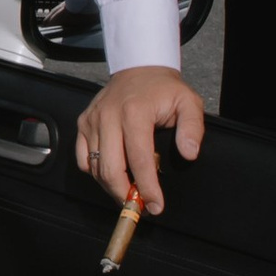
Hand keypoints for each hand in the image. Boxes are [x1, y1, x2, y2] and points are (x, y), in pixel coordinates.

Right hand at [74, 64, 205, 211]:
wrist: (140, 68)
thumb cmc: (165, 89)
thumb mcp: (189, 103)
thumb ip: (192, 128)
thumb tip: (189, 154)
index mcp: (134, 112)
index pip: (138, 160)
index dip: (147, 188)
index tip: (156, 206)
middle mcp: (108, 116)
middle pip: (110, 168)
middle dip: (124, 195)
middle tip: (139, 207)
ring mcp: (92, 119)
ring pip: (94, 167)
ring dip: (110, 186)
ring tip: (128, 193)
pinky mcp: (83, 123)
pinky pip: (82, 158)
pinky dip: (95, 172)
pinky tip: (112, 173)